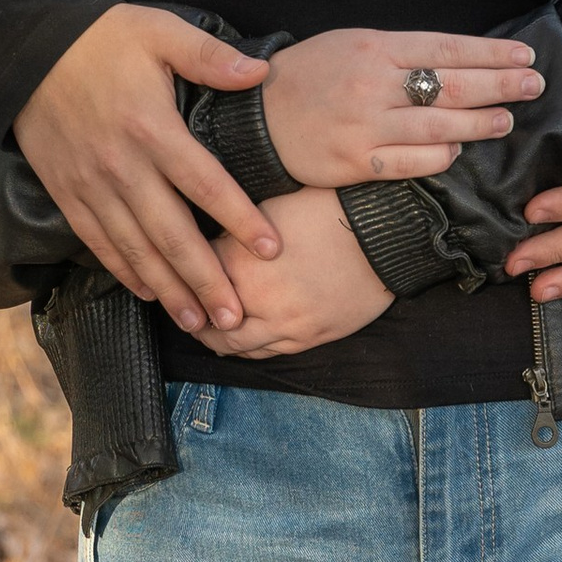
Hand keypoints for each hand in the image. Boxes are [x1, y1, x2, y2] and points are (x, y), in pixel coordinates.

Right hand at [16, 6, 277, 337]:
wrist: (27, 44)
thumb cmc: (103, 36)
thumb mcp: (160, 31)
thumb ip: (211, 56)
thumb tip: (261, 73)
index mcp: (153, 129)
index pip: (207, 186)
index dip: (241, 221)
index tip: (272, 250)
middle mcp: (123, 166)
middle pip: (173, 235)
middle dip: (206, 280)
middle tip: (235, 318)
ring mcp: (91, 184)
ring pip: (136, 249)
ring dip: (169, 290)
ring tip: (198, 323)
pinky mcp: (67, 192)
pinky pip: (98, 242)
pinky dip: (124, 271)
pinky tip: (147, 293)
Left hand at [198, 189, 393, 359]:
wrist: (383, 231)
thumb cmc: (329, 209)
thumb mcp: (271, 208)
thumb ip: (237, 233)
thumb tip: (214, 242)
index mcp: (242, 262)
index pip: (193, 274)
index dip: (182, 269)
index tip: (178, 267)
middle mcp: (258, 300)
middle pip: (207, 321)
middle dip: (191, 314)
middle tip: (184, 307)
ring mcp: (285, 325)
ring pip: (233, 345)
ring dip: (215, 338)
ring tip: (206, 327)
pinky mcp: (309, 337)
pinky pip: (266, 354)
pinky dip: (246, 348)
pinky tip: (240, 338)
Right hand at [261, 29, 541, 185]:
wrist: (256, 115)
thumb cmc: (309, 76)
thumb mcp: (350, 44)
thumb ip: (399, 52)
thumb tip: (456, 61)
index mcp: (375, 48)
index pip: (447, 49)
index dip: (492, 53)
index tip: (525, 56)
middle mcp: (373, 84)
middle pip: (453, 85)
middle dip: (501, 85)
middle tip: (534, 85)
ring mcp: (366, 126)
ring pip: (439, 125)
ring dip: (480, 123)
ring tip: (506, 120)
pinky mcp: (357, 162)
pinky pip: (413, 161)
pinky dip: (441, 154)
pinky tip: (457, 147)